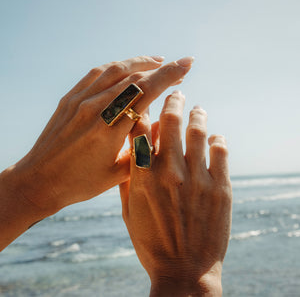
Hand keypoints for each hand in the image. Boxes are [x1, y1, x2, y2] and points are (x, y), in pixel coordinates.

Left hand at [1, 56, 193, 214]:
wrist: (40, 180)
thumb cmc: (80, 182)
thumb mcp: (118, 173)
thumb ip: (142, 148)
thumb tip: (162, 126)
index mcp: (109, 130)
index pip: (145, 92)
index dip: (169, 76)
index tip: (187, 64)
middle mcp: (94, 108)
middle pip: (134, 77)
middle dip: (161, 68)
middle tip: (179, 67)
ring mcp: (79, 100)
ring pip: (115, 69)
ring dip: (140, 62)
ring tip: (157, 62)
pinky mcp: (70, 98)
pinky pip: (96, 73)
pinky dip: (117, 66)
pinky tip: (127, 68)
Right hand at [120, 91, 231, 295]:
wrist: (184, 272)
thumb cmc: (152, 243)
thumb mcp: (129, 213)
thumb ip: (127, 180)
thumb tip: (129, 154)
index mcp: (143, 178)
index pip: (141, 130)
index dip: (144, 110)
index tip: (148, 102)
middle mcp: (170, 172)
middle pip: (171, 122)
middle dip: (173, 102)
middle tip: (177, 94)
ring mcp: (198, 179)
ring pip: (198, 132)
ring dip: (197, 116)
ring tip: (198, 109)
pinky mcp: (221, 188)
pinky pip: (221, 152)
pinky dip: (218, 140)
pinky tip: (216, 137)